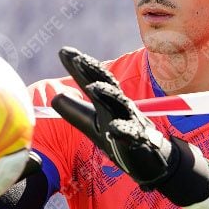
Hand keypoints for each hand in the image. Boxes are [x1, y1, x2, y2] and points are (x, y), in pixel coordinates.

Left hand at [51, 47, 177, 188]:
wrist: (152, 157)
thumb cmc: (121, 137)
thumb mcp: (94, 126)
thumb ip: (76, 112)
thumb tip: (55, 97)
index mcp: (109, 101)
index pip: (94, 80)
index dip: (80, 67)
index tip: (64, 51)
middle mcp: (121, 106)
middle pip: (108, 85)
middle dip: (93, 72)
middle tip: (78, 59)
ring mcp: (131, 121)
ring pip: (121, 105)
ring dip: (108, 95)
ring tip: (93, 87)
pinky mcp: (139, 140)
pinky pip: (131, 134)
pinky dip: (123, 130)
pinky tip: (113, 128)